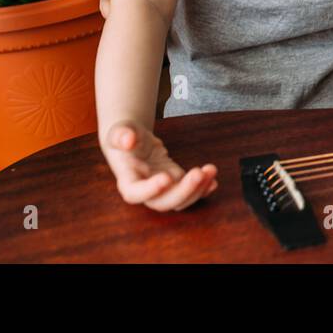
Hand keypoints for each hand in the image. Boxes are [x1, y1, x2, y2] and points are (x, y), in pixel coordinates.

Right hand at [100, 119, 217, 211]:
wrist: (132, 139)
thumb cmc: (123, 136)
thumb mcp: (119, 131)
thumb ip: (121, 135)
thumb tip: (127, 140)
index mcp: (127, 179)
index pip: (134, 193)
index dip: (149, 190)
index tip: (166, 178)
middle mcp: (145, 190)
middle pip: (162, 202)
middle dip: (183, 191)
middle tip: (198, 173)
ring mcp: (162, 189)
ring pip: (179, 200)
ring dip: (197, 189)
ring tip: (210, 170)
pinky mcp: (175, 182)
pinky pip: (189, 192)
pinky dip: (203, 189)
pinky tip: (213, 179)